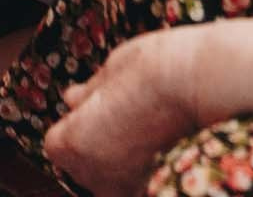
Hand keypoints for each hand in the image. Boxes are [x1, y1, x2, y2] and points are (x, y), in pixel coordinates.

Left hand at [44, 30, 201, 196]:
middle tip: (121, 117)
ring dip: (114, 160)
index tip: (96, 107)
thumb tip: (72, 99)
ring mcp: (121, 186)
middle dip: (93, 143)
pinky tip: (154, 148)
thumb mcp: (110, 70)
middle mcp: (89, 173)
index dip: (76, 122)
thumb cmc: (151, 68)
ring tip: (140, 132)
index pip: (57, 142)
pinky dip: (136, 171)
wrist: (195, 83)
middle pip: (80, 164)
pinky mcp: (147, 189)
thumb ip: (88, 94)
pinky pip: (129, 183)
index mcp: (71, 142)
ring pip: (105, 177)